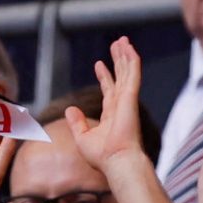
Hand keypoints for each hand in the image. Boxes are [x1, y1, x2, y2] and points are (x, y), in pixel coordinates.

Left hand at [63, 38, 147, 169]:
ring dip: (126, 55)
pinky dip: (132, 61)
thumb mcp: (83, 138)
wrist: (117, 162)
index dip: (104, 76)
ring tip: (123, 40)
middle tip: (118, 44)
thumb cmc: (102, 156)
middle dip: (118, 60)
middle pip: (120, 77)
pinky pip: (132, 75)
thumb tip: (69, 109)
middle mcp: (121, 105)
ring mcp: (127, 101)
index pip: (109, 90)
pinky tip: (131, 49)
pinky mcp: (130, 98)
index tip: (99, 64)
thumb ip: (77, 123)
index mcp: (111, 115)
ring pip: (128, 72)